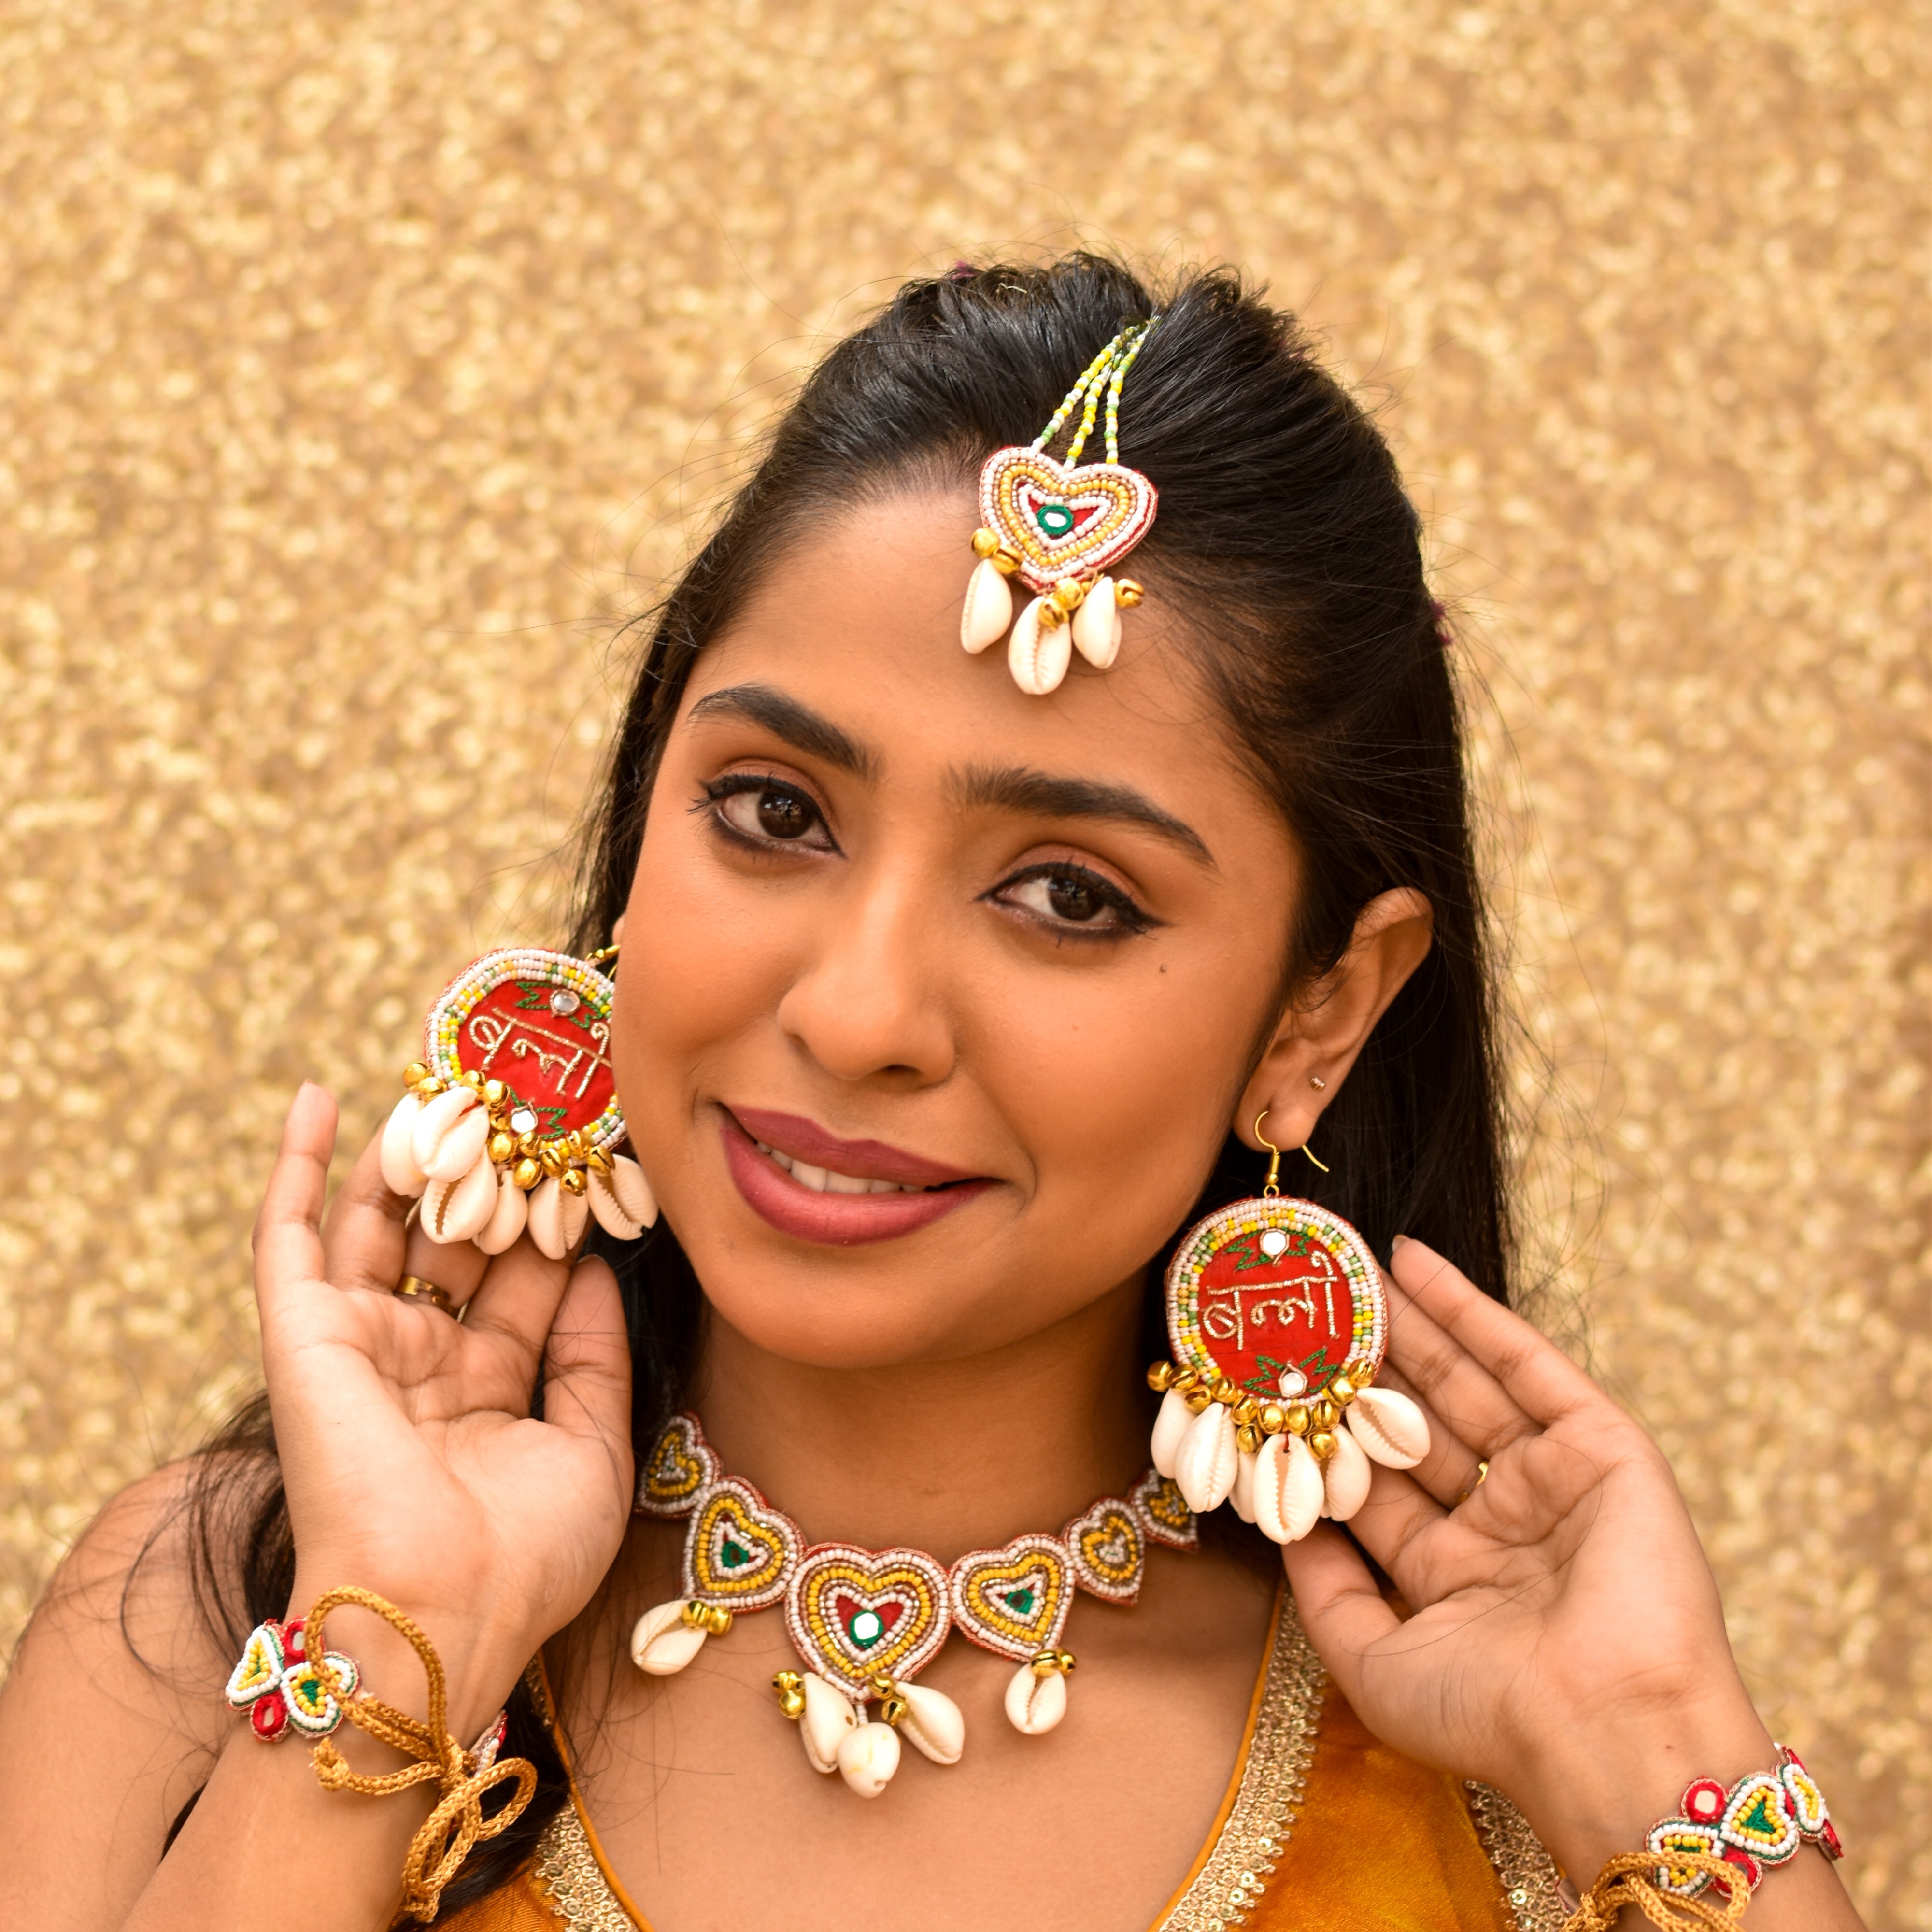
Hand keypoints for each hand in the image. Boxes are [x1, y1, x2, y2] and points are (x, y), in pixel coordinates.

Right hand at [253, 1084, 633, 1736]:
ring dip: (419, 1155)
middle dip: (495, 1175)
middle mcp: (425, 1361)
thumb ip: (596, 1359)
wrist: (441, 1610)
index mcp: (490, 1393)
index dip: (560, 1220)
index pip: (529, 1282)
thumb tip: (590, 1270)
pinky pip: (290, 1237)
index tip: (597, 1154)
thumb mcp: (596, 1453)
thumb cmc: (524, 1557)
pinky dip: (300, 1168)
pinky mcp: (304, 1335)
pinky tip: (320, 1099)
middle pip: (461, 1241)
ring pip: (386, 1224)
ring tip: (454, 1078)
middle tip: (531, 1100)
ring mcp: (363, 1343)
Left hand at [1281, 1236, 1778, 1886]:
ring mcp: (1553, 1482)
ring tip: (1349, 1267)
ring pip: (1465, 1381)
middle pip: (1417, 1422)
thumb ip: (1326, 1593)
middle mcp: (1502, 1524)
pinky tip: (1416, 1264)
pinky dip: (1471, 1310)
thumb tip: (1283, 1525)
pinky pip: (1525, 1363)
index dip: (1327, 1432)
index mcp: (1455, 1577)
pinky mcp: (1601, 1448)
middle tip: (1308, 1301)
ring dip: (1408, 1321)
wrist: (1606, 1728)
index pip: (1377, 1484)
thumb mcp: (1375, 1663)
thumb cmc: (1491, 1717)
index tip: (1273, 1380)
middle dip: (1366, 1364)